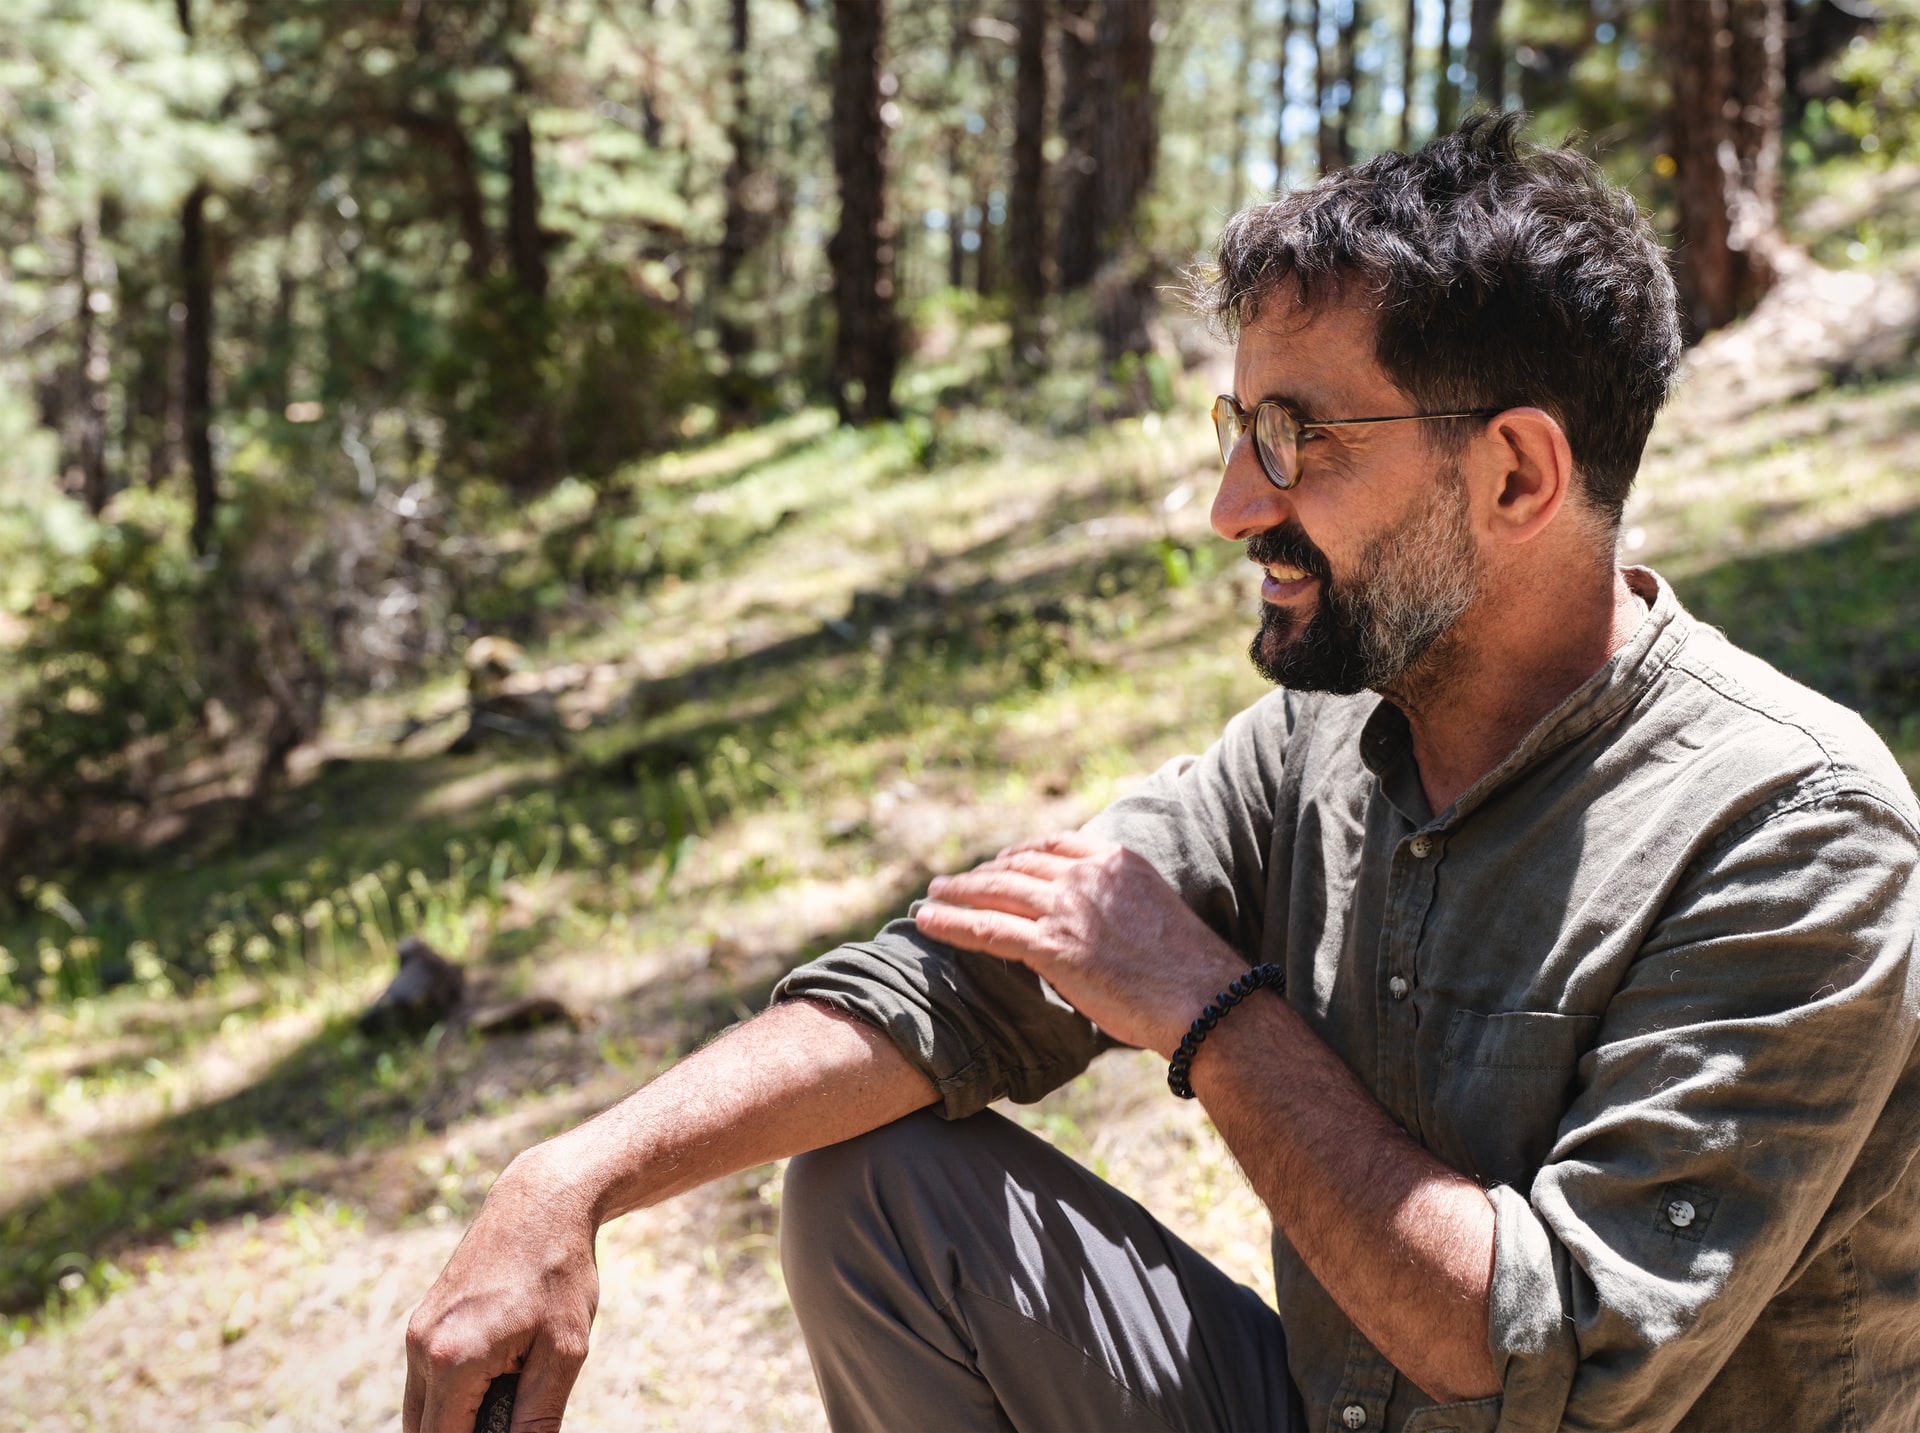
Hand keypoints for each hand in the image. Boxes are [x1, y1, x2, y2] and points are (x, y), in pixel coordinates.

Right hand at [404, 1143, 599, 1432]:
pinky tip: (503, 1367)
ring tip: (515, 1382)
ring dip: (459, 1416)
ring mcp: (416, 1333)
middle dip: (467, 1432)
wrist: (541, 1203)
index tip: (509, 1426)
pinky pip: (429, 1381)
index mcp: (452, 1360)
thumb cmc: (559, 1274)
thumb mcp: (564, 1352)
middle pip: (425, 1432)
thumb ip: (538, 1417)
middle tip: (513, 1408)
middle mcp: (421, 1348)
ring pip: (424, 1410)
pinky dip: (457, 1392)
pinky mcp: (422, 1322)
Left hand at [912, 831, 1243, 1056]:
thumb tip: (1091, 926)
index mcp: (1115, 859)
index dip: (1019, 853)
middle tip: (952, 882)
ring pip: (995, 892)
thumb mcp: (1154, 912)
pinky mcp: (1052, 947)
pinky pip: (988, 929)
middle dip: (980, 873)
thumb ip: (1116, 905)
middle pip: (1017, 864)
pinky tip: (928, 923)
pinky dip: (951, 924)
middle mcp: (1087, 875)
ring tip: (931, 897)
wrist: (1205, 999)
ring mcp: (1067, 909)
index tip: (1000, 863)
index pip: (1052, 845)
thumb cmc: (1189, 971)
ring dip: (956, 893)